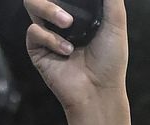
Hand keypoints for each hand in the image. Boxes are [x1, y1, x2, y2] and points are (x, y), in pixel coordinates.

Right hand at [25, 0, 129, 114]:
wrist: (99, 91)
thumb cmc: (110, 61)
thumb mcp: (116, 25)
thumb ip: (111, 1)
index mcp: (78, 13)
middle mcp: (60, 21)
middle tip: (67, 11)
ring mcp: (47, 34)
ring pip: (33, 5)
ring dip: (48, 10)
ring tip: (67, 23)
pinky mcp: (37, 50)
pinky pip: (34, 32)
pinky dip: (50, 38)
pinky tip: (66, 51)